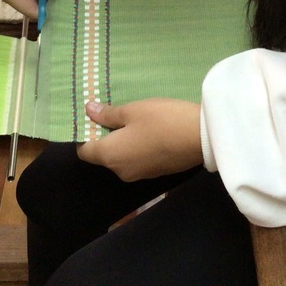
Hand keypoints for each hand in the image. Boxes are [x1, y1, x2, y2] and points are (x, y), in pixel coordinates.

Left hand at [76, 99, 203, 180]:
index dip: (85, 134)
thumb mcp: (132, 110)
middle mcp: (120, 171)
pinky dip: (137, 148)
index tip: (93, 118)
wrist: (201, 138)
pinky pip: (137, 160)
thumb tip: (88, 111)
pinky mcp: (156, 173)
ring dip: (122, 142)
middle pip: (103, 155)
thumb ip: (108, 114)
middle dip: (105, 136)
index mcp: (110, 156)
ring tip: (135, 120)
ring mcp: (139, 175)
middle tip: (116, 113)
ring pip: (121, 158)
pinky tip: (150, 132)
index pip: (84, 152)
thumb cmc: (162, 120)